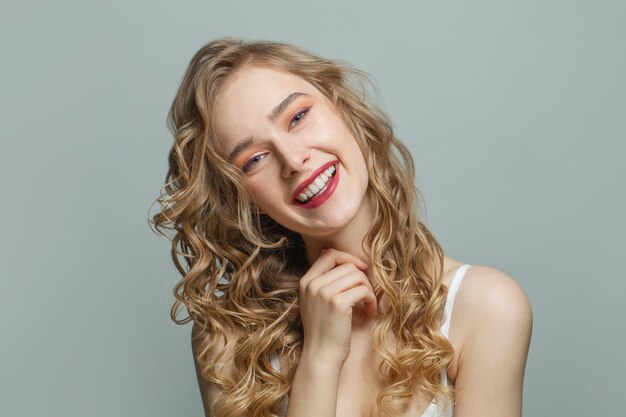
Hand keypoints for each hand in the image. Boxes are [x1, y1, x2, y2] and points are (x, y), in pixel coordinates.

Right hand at [298, 248, 377, 365]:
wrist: (321, 355)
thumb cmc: (323, 329)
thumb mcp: (315, 301)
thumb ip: (322, 280)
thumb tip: (332, 253)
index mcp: (306, 281)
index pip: (329, 255)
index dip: (348, 258)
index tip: (360, 269)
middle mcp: (313, 284)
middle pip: (347, 265)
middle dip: (362, 278)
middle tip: (366, 295)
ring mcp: (324, 293)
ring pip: (357, 275)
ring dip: (368, 288)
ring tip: (368, 303)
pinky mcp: (338, 303)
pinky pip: (363, 289)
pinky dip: (371, 299)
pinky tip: (370, 309)